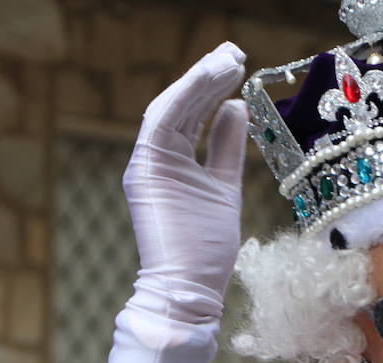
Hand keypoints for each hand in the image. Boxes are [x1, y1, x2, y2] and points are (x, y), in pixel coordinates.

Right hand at [125, 41, 247, 315]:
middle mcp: (155, 159)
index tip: (236, 65)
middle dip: (207, 75)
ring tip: (229, 59)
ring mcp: (147, 165)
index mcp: (171, 162)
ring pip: (170, 107)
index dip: (211, 87)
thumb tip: (235, 108)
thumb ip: (225, 149)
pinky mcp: (146, 172)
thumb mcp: (224, 188)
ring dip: (199, 80)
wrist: (189, 290)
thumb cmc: (206, 250)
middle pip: (180, 105)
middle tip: (235, 51)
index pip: (190, 114)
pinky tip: (213, 80)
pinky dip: (187, 98)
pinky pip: (163, 123)